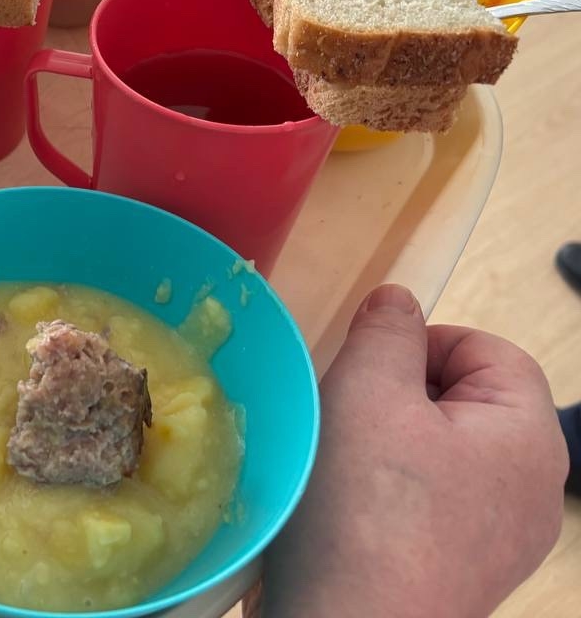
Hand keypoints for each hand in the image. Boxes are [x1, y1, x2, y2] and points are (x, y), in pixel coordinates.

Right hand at [260, 284, 566, 616]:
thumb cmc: (364, 511)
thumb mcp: (366, 391)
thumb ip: (387, 332)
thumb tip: (398, 303)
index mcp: (528, 436)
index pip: (488, 349)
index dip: (422, 343)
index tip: (366, 369)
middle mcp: (532, 490)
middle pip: (464, 400)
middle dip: (398, 394)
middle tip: (347, 416)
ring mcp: (499, 538)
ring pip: (439, 451)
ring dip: (384, 443)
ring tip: (342, 465)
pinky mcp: (460, 569)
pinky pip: (427, 502)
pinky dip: (386, 492)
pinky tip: (347, 509)